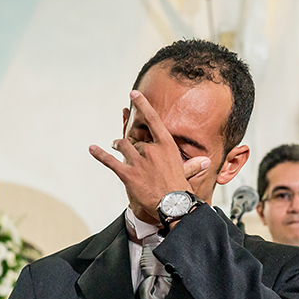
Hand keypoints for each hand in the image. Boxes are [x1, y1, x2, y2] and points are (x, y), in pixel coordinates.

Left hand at [90, 90, 209, 222]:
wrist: (172, 205)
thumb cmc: (181, 190)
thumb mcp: (187, 173)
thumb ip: (194, 165)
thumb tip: (207, 162)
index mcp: (166, 146)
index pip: (153, 119)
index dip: (142, 104)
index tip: (133, 94)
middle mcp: (151, 150)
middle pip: (136, 139)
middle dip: (131, 143)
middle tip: (128, 146)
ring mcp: (138, 161)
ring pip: (123, 146)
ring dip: (117, 145)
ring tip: (114, 145)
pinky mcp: (127, 174)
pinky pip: (110, 161)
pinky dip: (99, 154)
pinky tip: (92, 148)